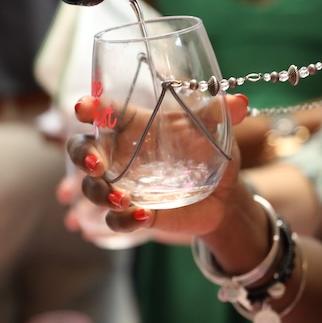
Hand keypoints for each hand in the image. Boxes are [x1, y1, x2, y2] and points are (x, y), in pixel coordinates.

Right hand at [66, 93, 248, 236]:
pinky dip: (123, 220)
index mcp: (134, 126)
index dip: (88, 108)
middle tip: (96, 165)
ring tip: (123, 198)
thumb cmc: (210, 152)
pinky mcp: (132, 213)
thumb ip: (222, 113)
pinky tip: (142, 216)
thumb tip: (240, 102)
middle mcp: (120, 155)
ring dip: (100, 194)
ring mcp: (122, 185)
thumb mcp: (215, 130)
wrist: (223, 196)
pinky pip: (115, 220)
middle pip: (81, 150)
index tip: (83, 108)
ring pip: (91, 189)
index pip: (103, 112)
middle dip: (82, 156)